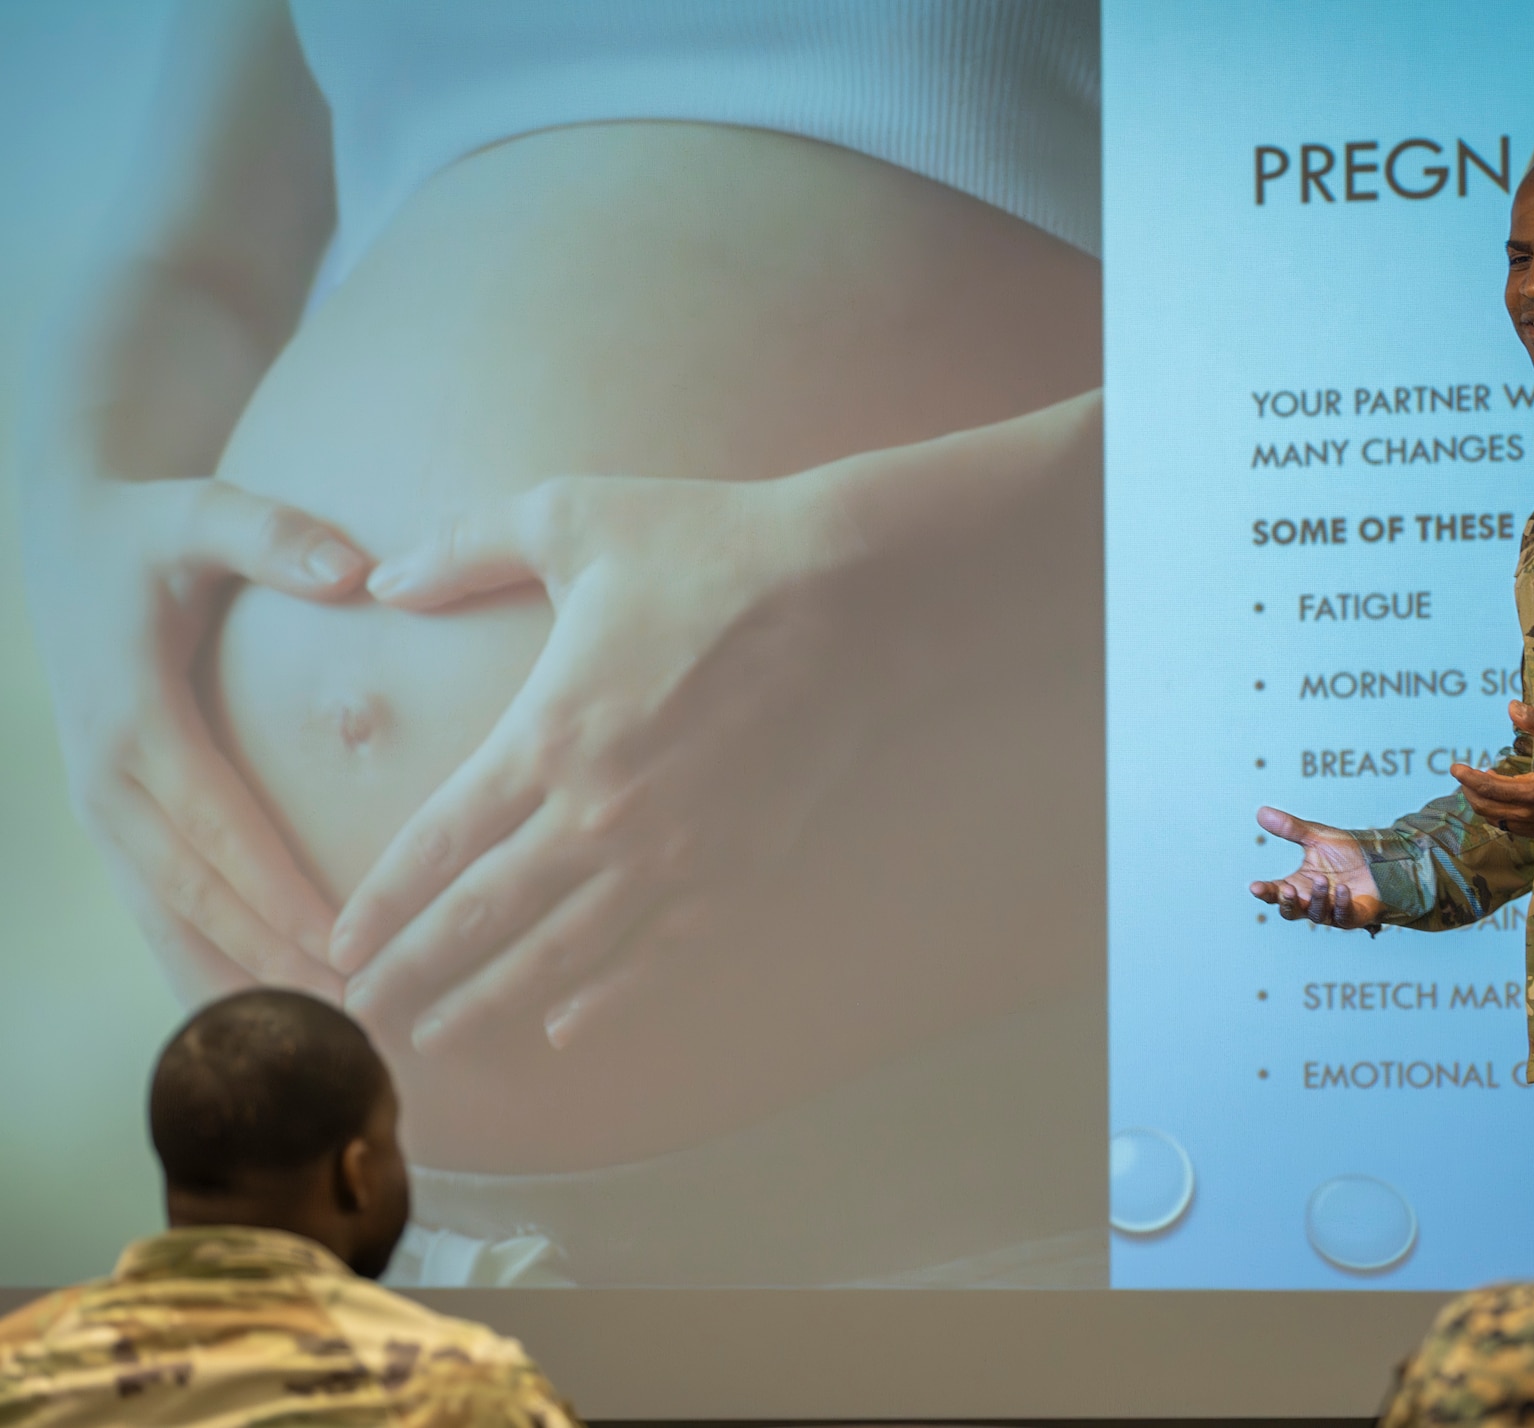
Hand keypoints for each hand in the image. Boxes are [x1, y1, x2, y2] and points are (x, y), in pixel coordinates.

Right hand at [21, 477, 369, 1002]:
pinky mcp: (119, 827)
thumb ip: (275, 536)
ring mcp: (107, 816)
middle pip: (201, 900)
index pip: (221, 831)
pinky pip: (163, 917)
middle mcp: (111, 787)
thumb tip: (355, 570)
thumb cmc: (150, 530)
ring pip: (175, 926)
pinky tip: (261, 1029)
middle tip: (356, 1028)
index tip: (346, 950)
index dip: (281, 895)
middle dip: (275, 968)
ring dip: (242, 991)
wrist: (70, 536)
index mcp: (136, 725)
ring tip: (321, 1053)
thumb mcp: (201, 512)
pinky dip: (208, 972)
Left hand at [334, 474, 873, 1052]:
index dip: (381, 904)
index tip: (337, 946)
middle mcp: (603, 813)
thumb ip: (466, 546)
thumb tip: (382, 577)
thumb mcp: (572, 517)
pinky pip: (659, 955)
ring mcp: (675, 853)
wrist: (854, 594)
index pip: (439, 844)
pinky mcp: (740, 868)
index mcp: (549, 734)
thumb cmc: (714, 546)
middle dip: (412, 974)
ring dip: (490, 1002)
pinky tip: (564, 1028)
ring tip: (434, 1039)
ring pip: (562, 954)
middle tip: (357, 1020)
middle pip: (483, 918)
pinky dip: (607, 999)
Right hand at [1248, 807, 1385, 927]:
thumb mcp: (1317, 836)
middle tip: (1286, 889)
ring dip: (1317, 898)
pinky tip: (1342, 889)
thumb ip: (1290, 828)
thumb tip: (1261, 812)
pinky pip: (1343, 917)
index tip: (1255, 887)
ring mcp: (1332, 911)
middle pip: (1290, 911)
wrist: (1382, 858)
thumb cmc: (1347, 851)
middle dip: (1287, 902)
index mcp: (1299, 884)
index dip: (1265, 892)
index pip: (1276, 892)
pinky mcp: (1353, 916)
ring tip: (1321, 879)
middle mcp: (1312, 901)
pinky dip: (1341, 904)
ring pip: (1316, 915)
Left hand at [1450, 700, 1533, 837]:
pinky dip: (1499, 814)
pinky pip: (1511, 827)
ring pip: (1497, 819)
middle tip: (1464, 776)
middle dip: (1470, 792)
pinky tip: (1499, 799)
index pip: (1489, 788)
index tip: (1455, 768)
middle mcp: (1532, 814)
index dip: (1468, 778)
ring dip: (1483, 804)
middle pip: (1487, 807)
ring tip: (1479, 785)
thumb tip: (1511, 706)